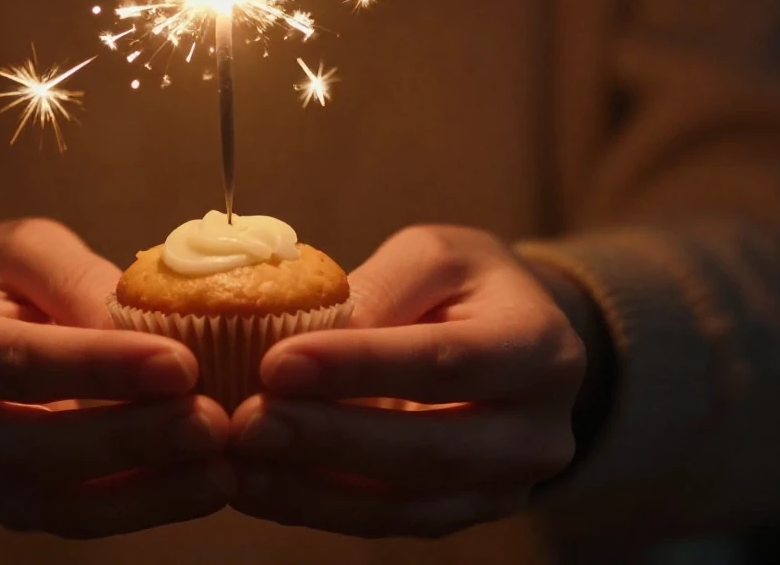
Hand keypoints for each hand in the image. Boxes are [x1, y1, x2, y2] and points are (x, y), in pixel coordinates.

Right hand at [0, 219, 232, 537]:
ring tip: (221, 464)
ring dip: (149, 489)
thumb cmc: (3, 282)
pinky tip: (204, 483)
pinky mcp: (9, 511)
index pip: (16, 362)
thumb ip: (75, 277)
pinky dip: (147, 506)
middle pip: (35, 446)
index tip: (181, 364)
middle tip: (212, 420)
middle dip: (132, 437)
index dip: (100, 367)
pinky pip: (80, 520)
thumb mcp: (27, 250)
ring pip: (60, 502)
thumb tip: (140, 324)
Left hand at [229, 226, 588, 537]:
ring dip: (310, 488)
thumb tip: (303, 340)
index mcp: (540, 349)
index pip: (444, 363)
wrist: (508, 337)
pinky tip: (258, 486)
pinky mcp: (463, 515)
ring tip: (239, 463)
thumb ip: (377, 291)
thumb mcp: (431, 258)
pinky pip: (386, 522)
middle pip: (427, 449)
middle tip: (247, 423)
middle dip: (327, 438)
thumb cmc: (460, 285)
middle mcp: (538, 432)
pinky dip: (318, 508)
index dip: (359, 368)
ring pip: (403, 504)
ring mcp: (505, 487)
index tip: (276, 364)